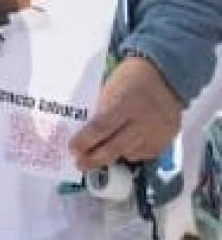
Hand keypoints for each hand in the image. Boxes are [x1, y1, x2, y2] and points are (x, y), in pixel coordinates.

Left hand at [71, 55, 182, 169]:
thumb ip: (101, 109)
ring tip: (98, 157)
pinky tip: (122, 149)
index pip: (100, 127)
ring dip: (112, 157)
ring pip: (130, 153)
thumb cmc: (130, 78)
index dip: (85, 141)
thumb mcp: (110, 86)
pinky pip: (145, 154)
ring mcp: (157, 132)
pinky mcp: (168, 139)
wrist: (166, 75)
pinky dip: (131, 153)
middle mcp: (143, 120)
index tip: (73, 148)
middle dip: (95, 158)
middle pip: (115, 147)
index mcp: (125, 102)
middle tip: (80, 164)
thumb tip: (84, 131)